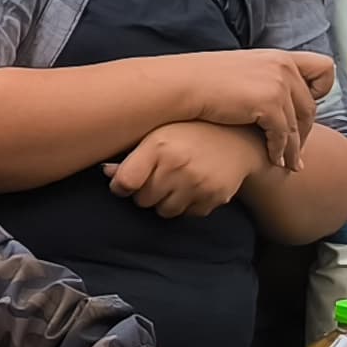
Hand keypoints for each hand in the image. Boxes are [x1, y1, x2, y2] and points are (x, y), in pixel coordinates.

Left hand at [105, 120, 263, 216]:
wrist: (239, 137)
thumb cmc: (189, 133)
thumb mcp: (159, 134)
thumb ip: (132, 156)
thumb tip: (106, 174)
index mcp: (159, 146)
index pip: (126, 183)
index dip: (120, 186)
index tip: (125, 183)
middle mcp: (178, 165)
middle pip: (143, 200)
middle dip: (145, 192)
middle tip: (157, 177)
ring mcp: (198, 183)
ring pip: (164, 211)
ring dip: (164, 201)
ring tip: (174, 182)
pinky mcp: (214, 197)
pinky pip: (188, 214)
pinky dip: (187, 205)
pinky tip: (193, 186)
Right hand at [187, 49, 337, 170]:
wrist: (181, 85)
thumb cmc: (202, 81)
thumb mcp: (242, 70)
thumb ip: (263, 78)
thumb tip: (271, 97)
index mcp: (279, 56)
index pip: (323, 69)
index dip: (321, 91)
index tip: (307, 108)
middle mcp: (284, 67)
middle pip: (311, 106)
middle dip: (305, 132)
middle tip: (297, 151)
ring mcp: (278, 84)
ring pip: (299, 126)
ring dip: (294, 148)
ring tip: (289, 165)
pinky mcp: (269, 103)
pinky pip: (283, 135)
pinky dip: (279, 151)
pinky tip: (272, 160)